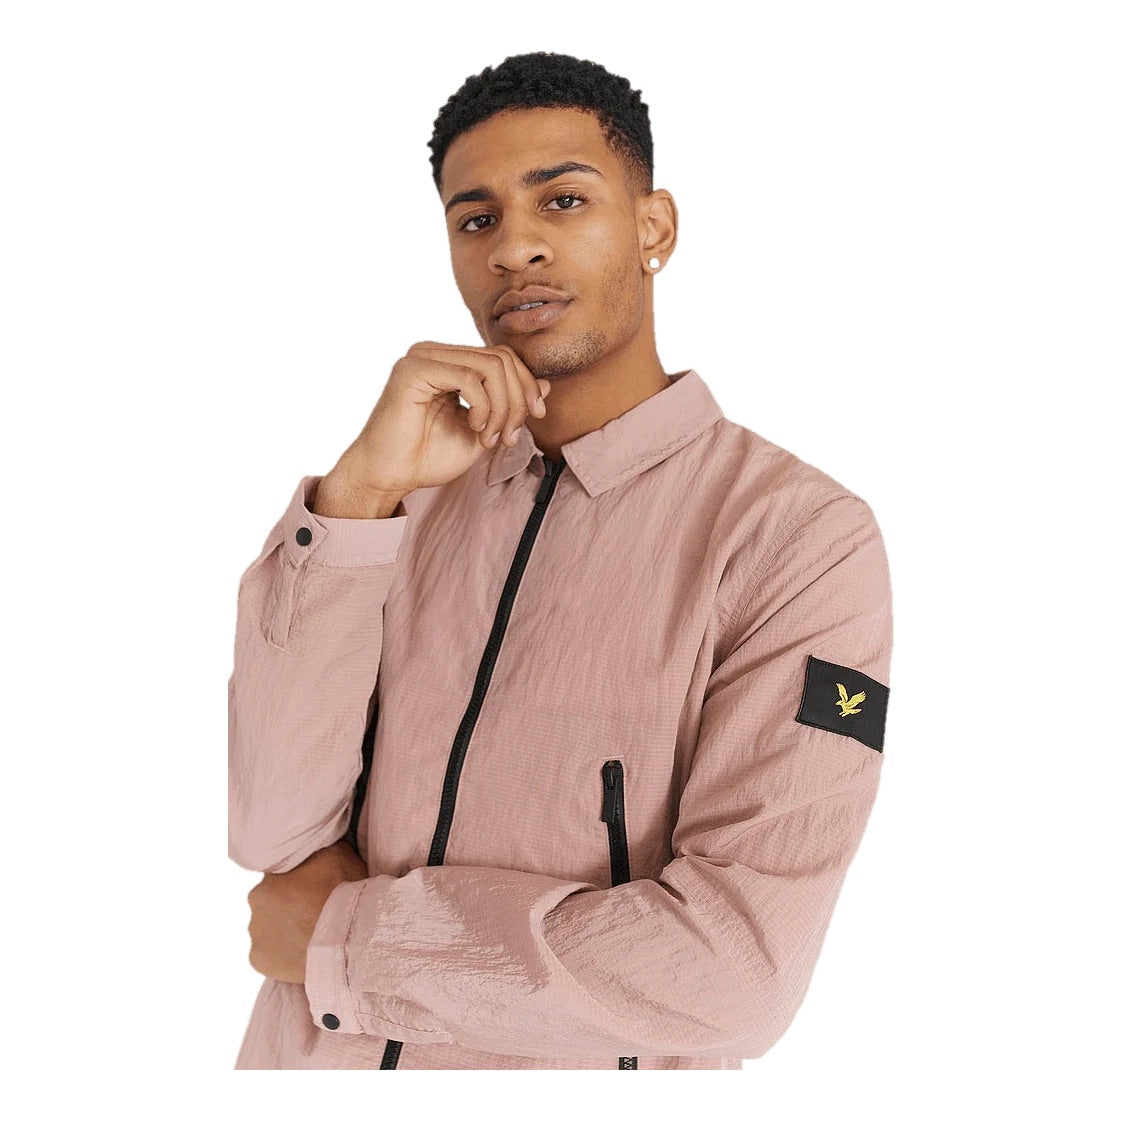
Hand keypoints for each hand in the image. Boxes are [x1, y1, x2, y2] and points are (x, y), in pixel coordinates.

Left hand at [247, 839, 368, 984]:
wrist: (346, 938)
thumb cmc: (343, 892)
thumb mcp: (337, 853)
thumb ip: (320, 846)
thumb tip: (318, 839)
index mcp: (271, 874)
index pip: (282, 875)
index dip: (300, 882)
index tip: (317, 889)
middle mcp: (256, 901)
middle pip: (274, 902)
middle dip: (291, 906)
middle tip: (316, 912)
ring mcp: (256, 933)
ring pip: (271, 928)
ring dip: (287, 929)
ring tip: (313, 936)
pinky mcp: (258, 960)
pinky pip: (270, 955)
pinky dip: (283, 955)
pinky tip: (303, 952)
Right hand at [327, 343, 551, 503]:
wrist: (389, 475)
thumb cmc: (428, 456)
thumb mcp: (484, 430)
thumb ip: (510, 406)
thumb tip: (545, 384)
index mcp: (450, 362)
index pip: (503, 357)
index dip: (526, 386)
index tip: (534, 418)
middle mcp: (436, 352)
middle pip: (502, 358)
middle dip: (518, 400)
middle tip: (511, 436)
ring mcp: (423, 356)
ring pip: (491, 365)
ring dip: (503, 407)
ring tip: (492, 438)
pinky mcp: (413, 369)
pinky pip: (469, 377)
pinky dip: (484, 407)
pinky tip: (476, 429)